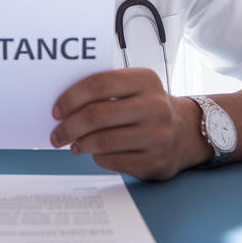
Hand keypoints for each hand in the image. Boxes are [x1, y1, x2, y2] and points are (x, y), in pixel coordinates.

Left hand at [49, 68, 207, 180]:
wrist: (185, 132)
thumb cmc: (147, 107)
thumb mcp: (135, 88)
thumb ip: (105, 90)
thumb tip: (63, 106)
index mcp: (146, 80)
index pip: (99, 84)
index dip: (71, 98)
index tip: (56, 110)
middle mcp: (155, 106)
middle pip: (97, 115)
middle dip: (69, 126)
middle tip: (56, 134)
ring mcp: (158, 136)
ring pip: (102, 141)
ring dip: (79, 144)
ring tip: (73, 143)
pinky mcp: (155, 162)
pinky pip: (112, 161)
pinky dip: (96, 157)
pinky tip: (94, 153)